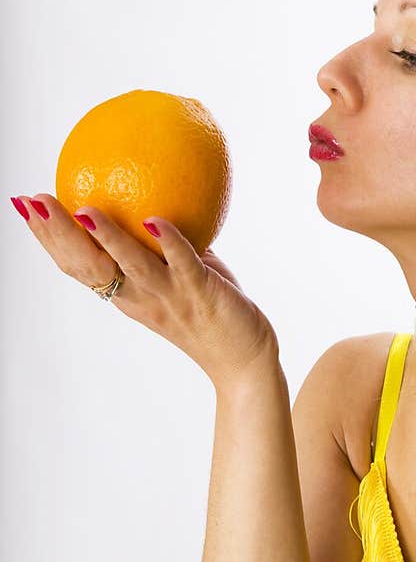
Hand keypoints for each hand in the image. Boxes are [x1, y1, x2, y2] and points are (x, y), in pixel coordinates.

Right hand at [12, 193, 279, 386]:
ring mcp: (169, 297)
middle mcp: (141, 297)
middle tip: (32, 201)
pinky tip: (155, 219)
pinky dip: (168, 241)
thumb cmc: (214, 313)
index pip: (78, 266)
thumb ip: (165, 245)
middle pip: (89, 265)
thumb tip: (154, 200)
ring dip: (105, 238)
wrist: (243, 361)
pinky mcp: (200, 293)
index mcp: (128, 295)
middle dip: (57, 234)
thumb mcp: (181, 275)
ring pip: (130, 266)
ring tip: (82, 209)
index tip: (25, 207)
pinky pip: (182, 264)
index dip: (48, 239)